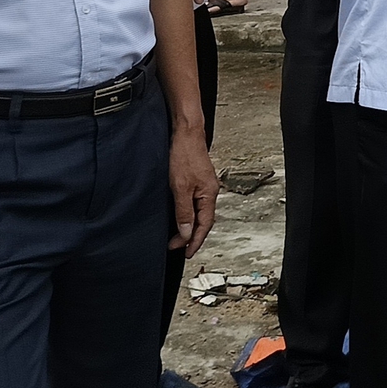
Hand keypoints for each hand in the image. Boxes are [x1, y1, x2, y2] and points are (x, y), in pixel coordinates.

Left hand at [169, 126, 218, 258]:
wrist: (185, 134)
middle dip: (191, 236)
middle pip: (204, 220)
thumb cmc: (184, 156)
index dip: (196, 241)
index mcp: (209, 195)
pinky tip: (181, 216)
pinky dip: (188, 214)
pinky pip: (195, 203)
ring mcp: (204, 186)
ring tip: (178, 237)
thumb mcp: (180, 188)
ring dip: (189, 226)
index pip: (205, 225)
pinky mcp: (197, 180)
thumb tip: (187, 233)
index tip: (186, 253)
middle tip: (177, 248)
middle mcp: (210, 191)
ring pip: (199, 212)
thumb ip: (184, 212)